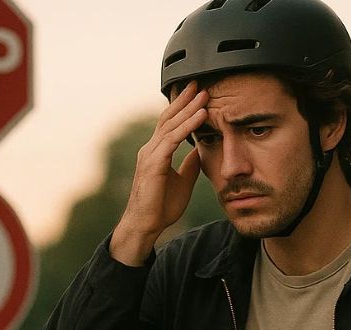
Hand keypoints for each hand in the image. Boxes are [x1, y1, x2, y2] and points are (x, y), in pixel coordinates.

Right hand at [110, 82, 208, 265]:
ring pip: (171, 125)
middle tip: (199, 83)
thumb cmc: (160, 207)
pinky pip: (173, 139)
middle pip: (168, 118)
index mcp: (157, 152)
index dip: (182, 107)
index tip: (196, 94)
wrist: (146, 226)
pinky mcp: (154, 163)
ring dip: (189, 108)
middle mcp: (151, 149)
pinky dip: (188, 126)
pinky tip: (200, 116)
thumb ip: (189, 164)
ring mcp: (150, 154)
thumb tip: (200, 151)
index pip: (170, 124)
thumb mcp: (182, 181)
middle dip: (184, 100)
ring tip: (204, 94)